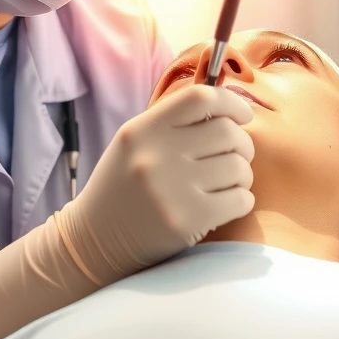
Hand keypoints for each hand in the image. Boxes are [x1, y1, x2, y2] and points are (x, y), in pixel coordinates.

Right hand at [59, 85, 255, 285]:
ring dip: (242, 175)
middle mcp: (156, 155)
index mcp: (143, 130)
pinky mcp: (188, 221)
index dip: (232, 102)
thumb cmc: (124, 187)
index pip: (201, 97)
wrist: (94, 241)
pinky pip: (241, 200)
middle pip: (228, 132)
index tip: (243, 116)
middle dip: (242, 144)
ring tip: (228, 183)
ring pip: (238, 167)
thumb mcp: (136, 143)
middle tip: (237, 156)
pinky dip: (242, 201)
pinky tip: (226, 204)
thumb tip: (230, 108)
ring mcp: (172, 189)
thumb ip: (174, 123)